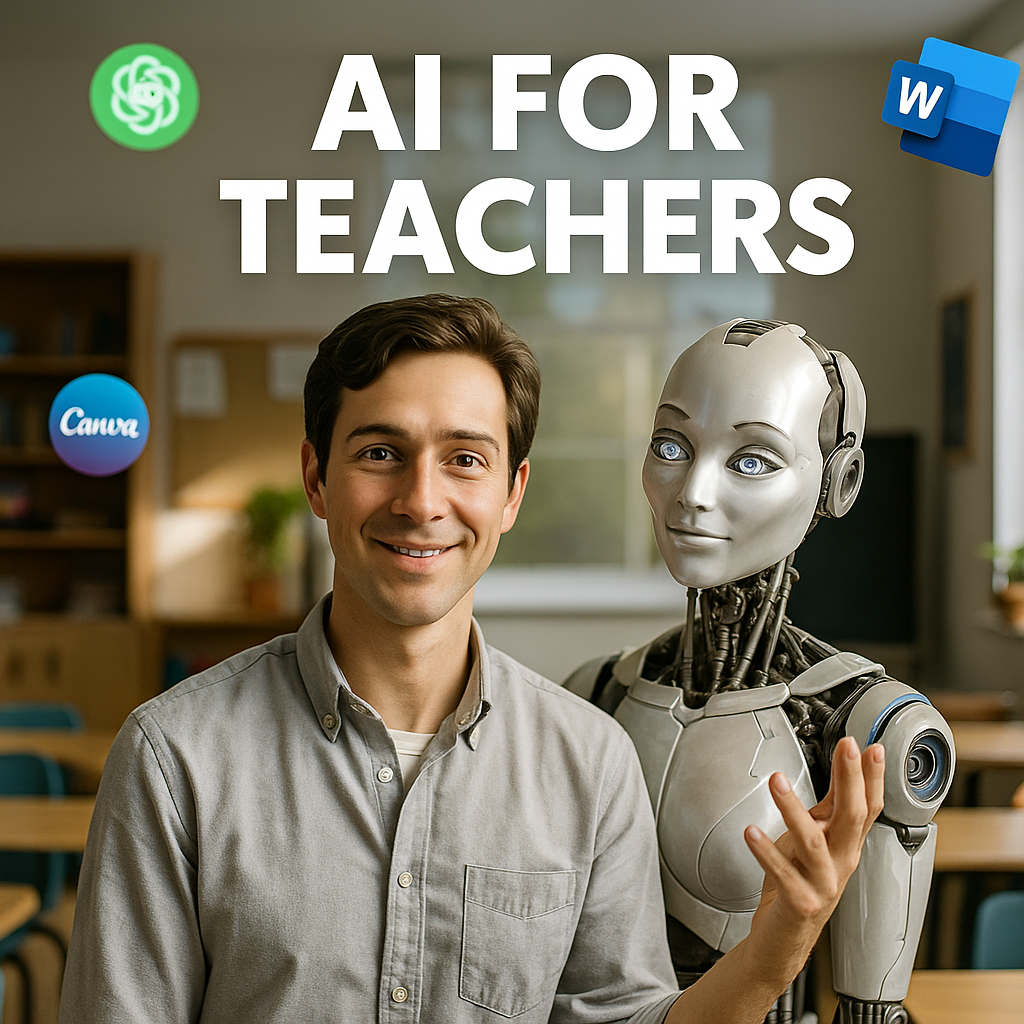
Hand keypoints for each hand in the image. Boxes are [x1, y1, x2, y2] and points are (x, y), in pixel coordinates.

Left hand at [742, 736, 885, 985]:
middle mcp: (840, 863)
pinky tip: (750, 832)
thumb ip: (828, 809)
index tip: (870, 745)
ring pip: (814, 842)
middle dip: (851, 780)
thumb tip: (843, 769)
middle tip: (847, 747)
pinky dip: (766, 852)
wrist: (783, 939)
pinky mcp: (800, 903)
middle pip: (853, 817)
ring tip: (777, 781)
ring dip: (794, 809)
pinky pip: (783, 873)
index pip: (869, 807)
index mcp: (846, 845)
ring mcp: (823, 884)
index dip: (872, 777)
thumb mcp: (815, 840)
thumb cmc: (798, 886)